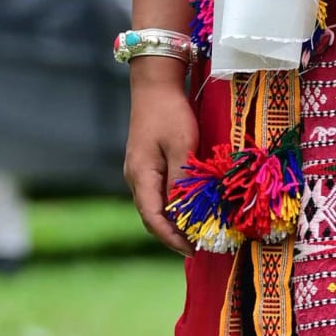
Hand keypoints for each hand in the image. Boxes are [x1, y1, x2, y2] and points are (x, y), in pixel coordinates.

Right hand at [125, 67, 199, 248]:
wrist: (155, 85)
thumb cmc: (169, 113)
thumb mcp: (181, 146)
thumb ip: (182, 179)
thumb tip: (185, 211)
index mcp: (141, 176)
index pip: (153, 218)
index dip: (171, 238)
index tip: (192, 250)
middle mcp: (136, 178)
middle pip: (152, 216)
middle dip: (174, 235)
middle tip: (199, 246)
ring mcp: (140, 171)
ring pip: (156, 206)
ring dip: (174, 221)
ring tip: (197, 232)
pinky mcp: (147, 164)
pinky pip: (159, 193)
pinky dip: (174, 206)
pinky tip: (190, 208)